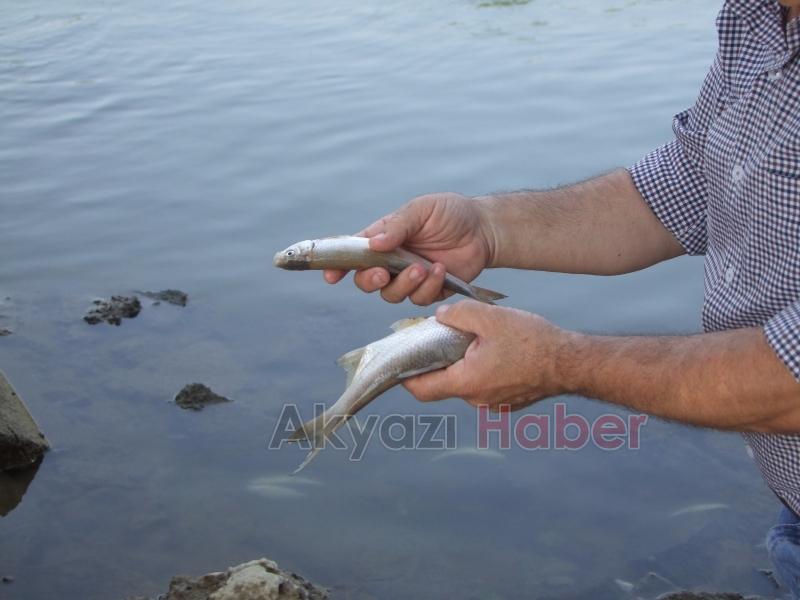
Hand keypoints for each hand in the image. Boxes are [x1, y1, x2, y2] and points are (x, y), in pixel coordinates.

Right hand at [323, 193, 493, 304]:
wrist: (484, 229)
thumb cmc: (450, 213)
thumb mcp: (421, 210)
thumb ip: (398, 226)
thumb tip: (373, 244)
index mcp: (383, 239)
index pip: (354, 254)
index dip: (338, 266)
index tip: (331, 276)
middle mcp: (392, 261)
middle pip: (366, 282)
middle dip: (370, 281)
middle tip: (383, 274)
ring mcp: (410, 278)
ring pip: (391, 295)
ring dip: (404, 285)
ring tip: (423, 268)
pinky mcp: (430, 291)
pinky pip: (419, 300)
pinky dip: (428, 287)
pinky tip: (440, 270)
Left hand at [403, 300, 570, 409]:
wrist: (572, 362)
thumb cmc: (534, 342)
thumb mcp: (490, 317)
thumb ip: (458, 315)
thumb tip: (440, 317)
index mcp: (467, 382)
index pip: (422, 388)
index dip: (405, 376)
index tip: (400, 360)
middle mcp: (476, 399)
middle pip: (442, 384)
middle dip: (436, 362)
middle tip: (437, 339)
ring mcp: (493, 403)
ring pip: (464, 383)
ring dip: (461, 364)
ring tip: (470, 340)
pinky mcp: (507, 401)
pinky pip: (483, 386)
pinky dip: (479, 370)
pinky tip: (492, 351)